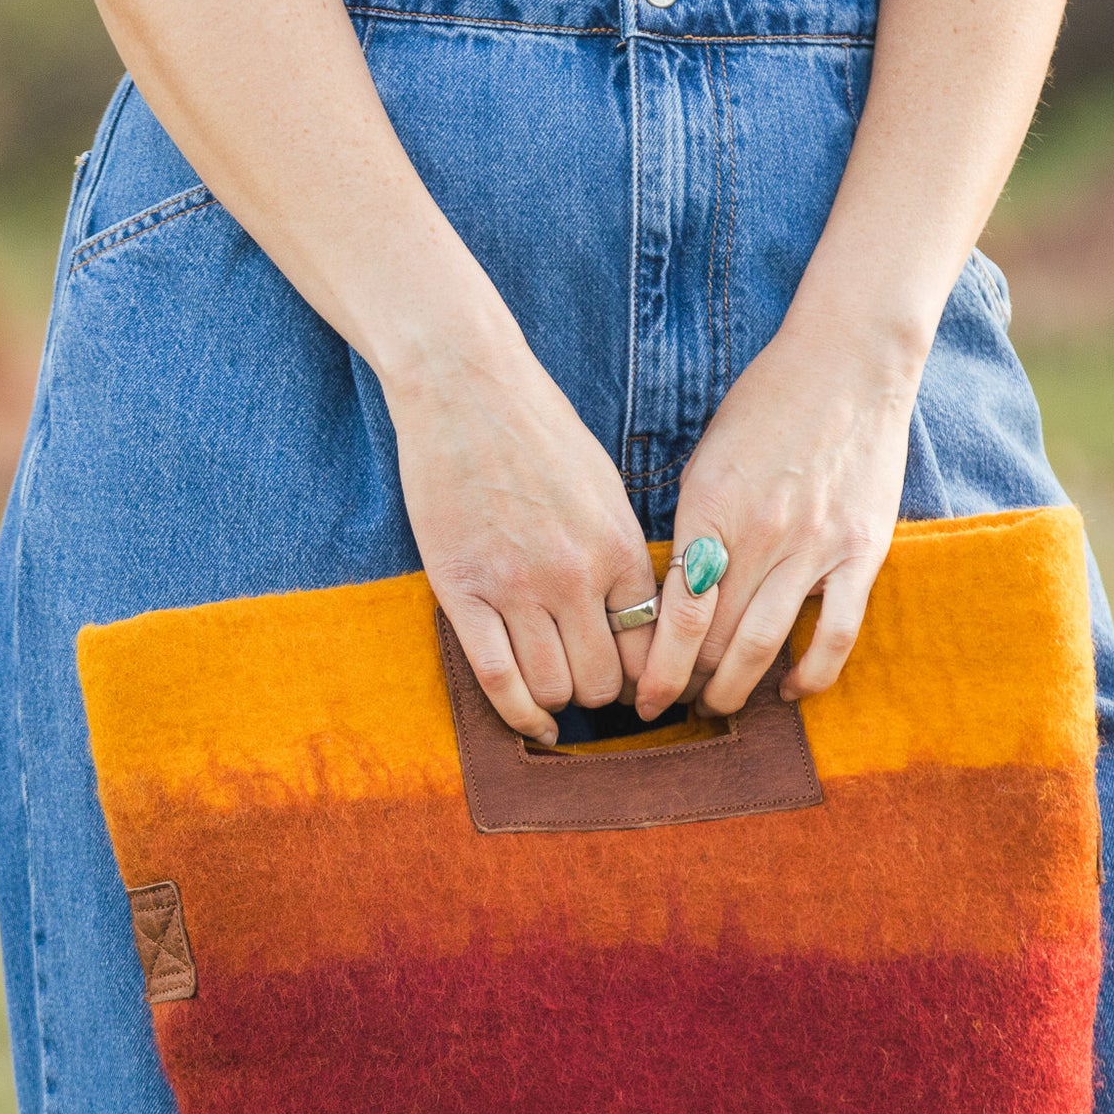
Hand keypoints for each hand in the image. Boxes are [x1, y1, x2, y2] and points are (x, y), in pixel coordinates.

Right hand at [383, 309, 654, 746]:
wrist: (465, 387)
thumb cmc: (539, 432)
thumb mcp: (606, 490)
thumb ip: (623, 557)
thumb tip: (639, 622)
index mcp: (619, 550)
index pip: (650, 650)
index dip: (648, 682)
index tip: (639, 690)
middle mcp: (575, 576)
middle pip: (603, 681)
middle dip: (600, 695)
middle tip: (587, 685)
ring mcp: (516, 587)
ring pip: (554, 688)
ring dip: (559, 701)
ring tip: (554, 691)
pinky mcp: (464, 592)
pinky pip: (499, 680)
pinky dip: (520, 715)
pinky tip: (533, 726)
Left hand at [634, 311, 922, 721]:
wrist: (850, 360)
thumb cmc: (767, 406)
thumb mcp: (707, 461)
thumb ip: (691, 529)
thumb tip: (671, 600)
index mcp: (710, 508)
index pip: (677, 614)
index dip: (656, 669)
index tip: (643, 697)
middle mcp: (760, 533)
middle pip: (714, 639)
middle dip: (688, 683)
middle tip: (676, 704)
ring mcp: (815, 545)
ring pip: (765, 646)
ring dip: (735, 690)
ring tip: (718, 706)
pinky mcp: (863, 551)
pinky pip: (836, 634)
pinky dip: (811, 674)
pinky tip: (790, 689)